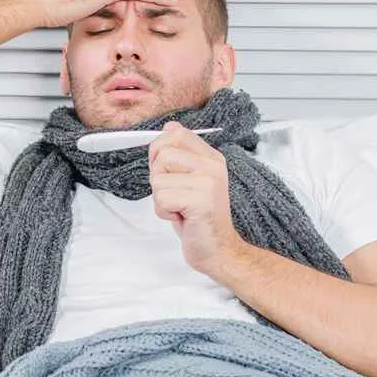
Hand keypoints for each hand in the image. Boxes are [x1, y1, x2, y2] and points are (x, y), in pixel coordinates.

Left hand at [149, 121, 243, 272]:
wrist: (219, 250)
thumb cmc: (199, 218)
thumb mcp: (188, 181)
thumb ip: (179, 155)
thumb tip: (170, 126)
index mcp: (211, 157)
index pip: (176, 133)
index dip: (160, 151)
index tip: (168, 172)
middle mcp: (212, 165)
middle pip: (162, 153)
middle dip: (158, 177)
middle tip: (175, 194)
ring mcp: (208, 182)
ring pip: (157, 178)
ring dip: (160, 198)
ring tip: (180, 207)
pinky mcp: (201, 201)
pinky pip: (161, 198)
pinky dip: (164, 212)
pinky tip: (182, 217)